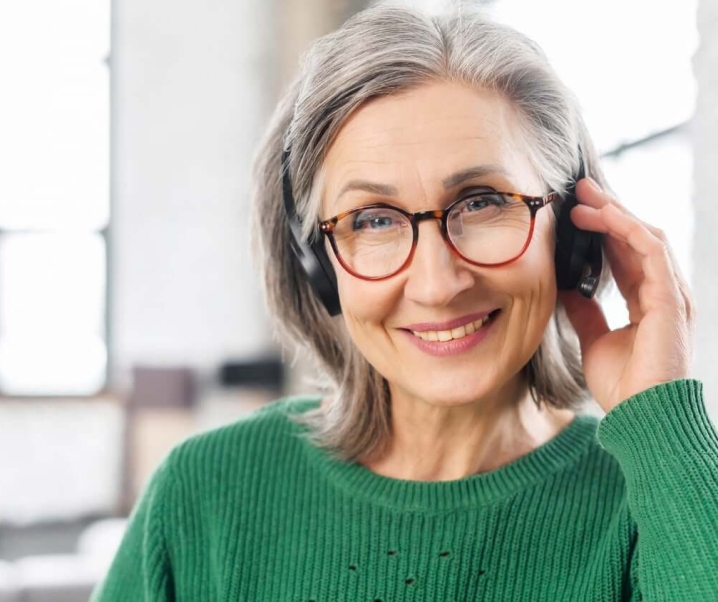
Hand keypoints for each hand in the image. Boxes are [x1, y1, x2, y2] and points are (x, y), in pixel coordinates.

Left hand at [557, 178, 695, 413]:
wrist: (641, 418)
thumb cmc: (623, 387)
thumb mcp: (595, 340)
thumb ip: (586, 312)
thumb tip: (567, 289)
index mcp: (647, 301)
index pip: (626, 254)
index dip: (602, 230)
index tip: (575, 211)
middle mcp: (663, 293)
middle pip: (637, 239)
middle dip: (609, 210)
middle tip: (580, 188)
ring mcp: (672, 295)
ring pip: (647, 237)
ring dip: (616, 213)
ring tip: (586, 196)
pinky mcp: (672, 300)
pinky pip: (653, 252)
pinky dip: (629, 230)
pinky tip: (607, 216)